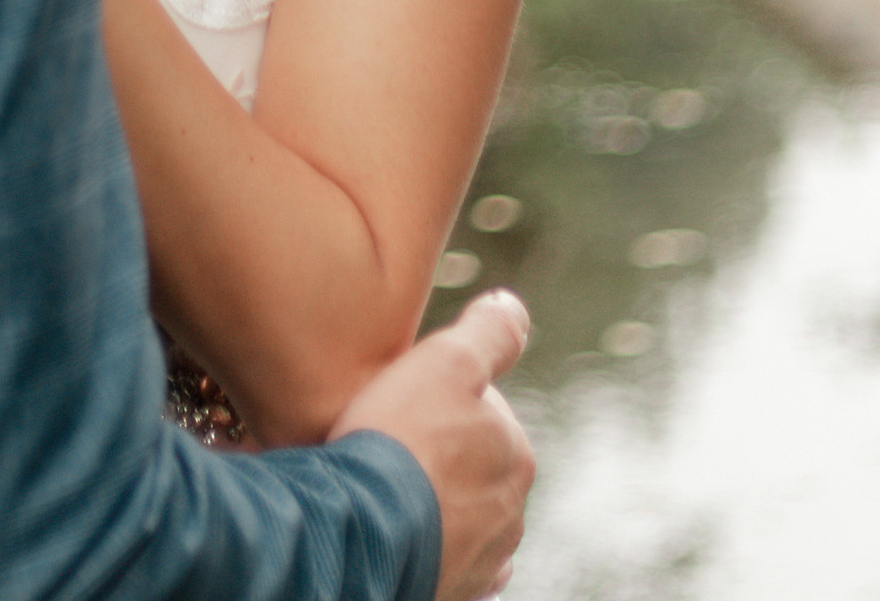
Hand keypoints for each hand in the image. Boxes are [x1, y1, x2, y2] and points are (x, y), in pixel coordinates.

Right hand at [332, 291, 534, 600]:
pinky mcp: (453, 592)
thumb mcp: (446, 361)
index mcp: (516, 454)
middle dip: (438, 450)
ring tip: (385, 485)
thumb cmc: (400, 441)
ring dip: (432, 499)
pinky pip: (445, 559)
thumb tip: (513, 307)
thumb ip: (488, 333)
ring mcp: (482, 559)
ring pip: (460, 514)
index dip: (436, 394)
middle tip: (386, 438)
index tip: (401, 397)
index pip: (482, 408)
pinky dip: (428, 543)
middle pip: (471, 463)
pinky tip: (399, 528)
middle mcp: (510, 512)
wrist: (364, 533)